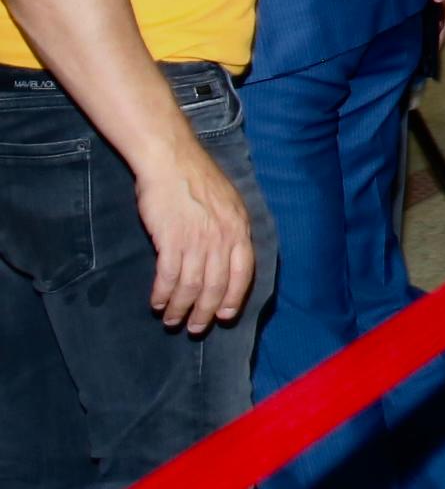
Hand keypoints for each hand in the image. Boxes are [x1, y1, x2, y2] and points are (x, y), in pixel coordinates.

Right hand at [131, 138, 254, 332]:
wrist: (172, 161)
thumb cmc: (197, 180)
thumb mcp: (228, 203)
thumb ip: (231, 230)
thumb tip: (230, 256)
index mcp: (240, 229)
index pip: (244, 273)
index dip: (234, 297)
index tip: (225, 316)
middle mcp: (223, 237)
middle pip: (217, 286)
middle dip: (206, 312)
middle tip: (195, 328)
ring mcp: (198, 239)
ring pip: (192, 286)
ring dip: (180, 308)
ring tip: (171, 320)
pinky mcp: (171, 239)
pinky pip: (169, 276)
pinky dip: (162, 293)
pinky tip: (156, 302)